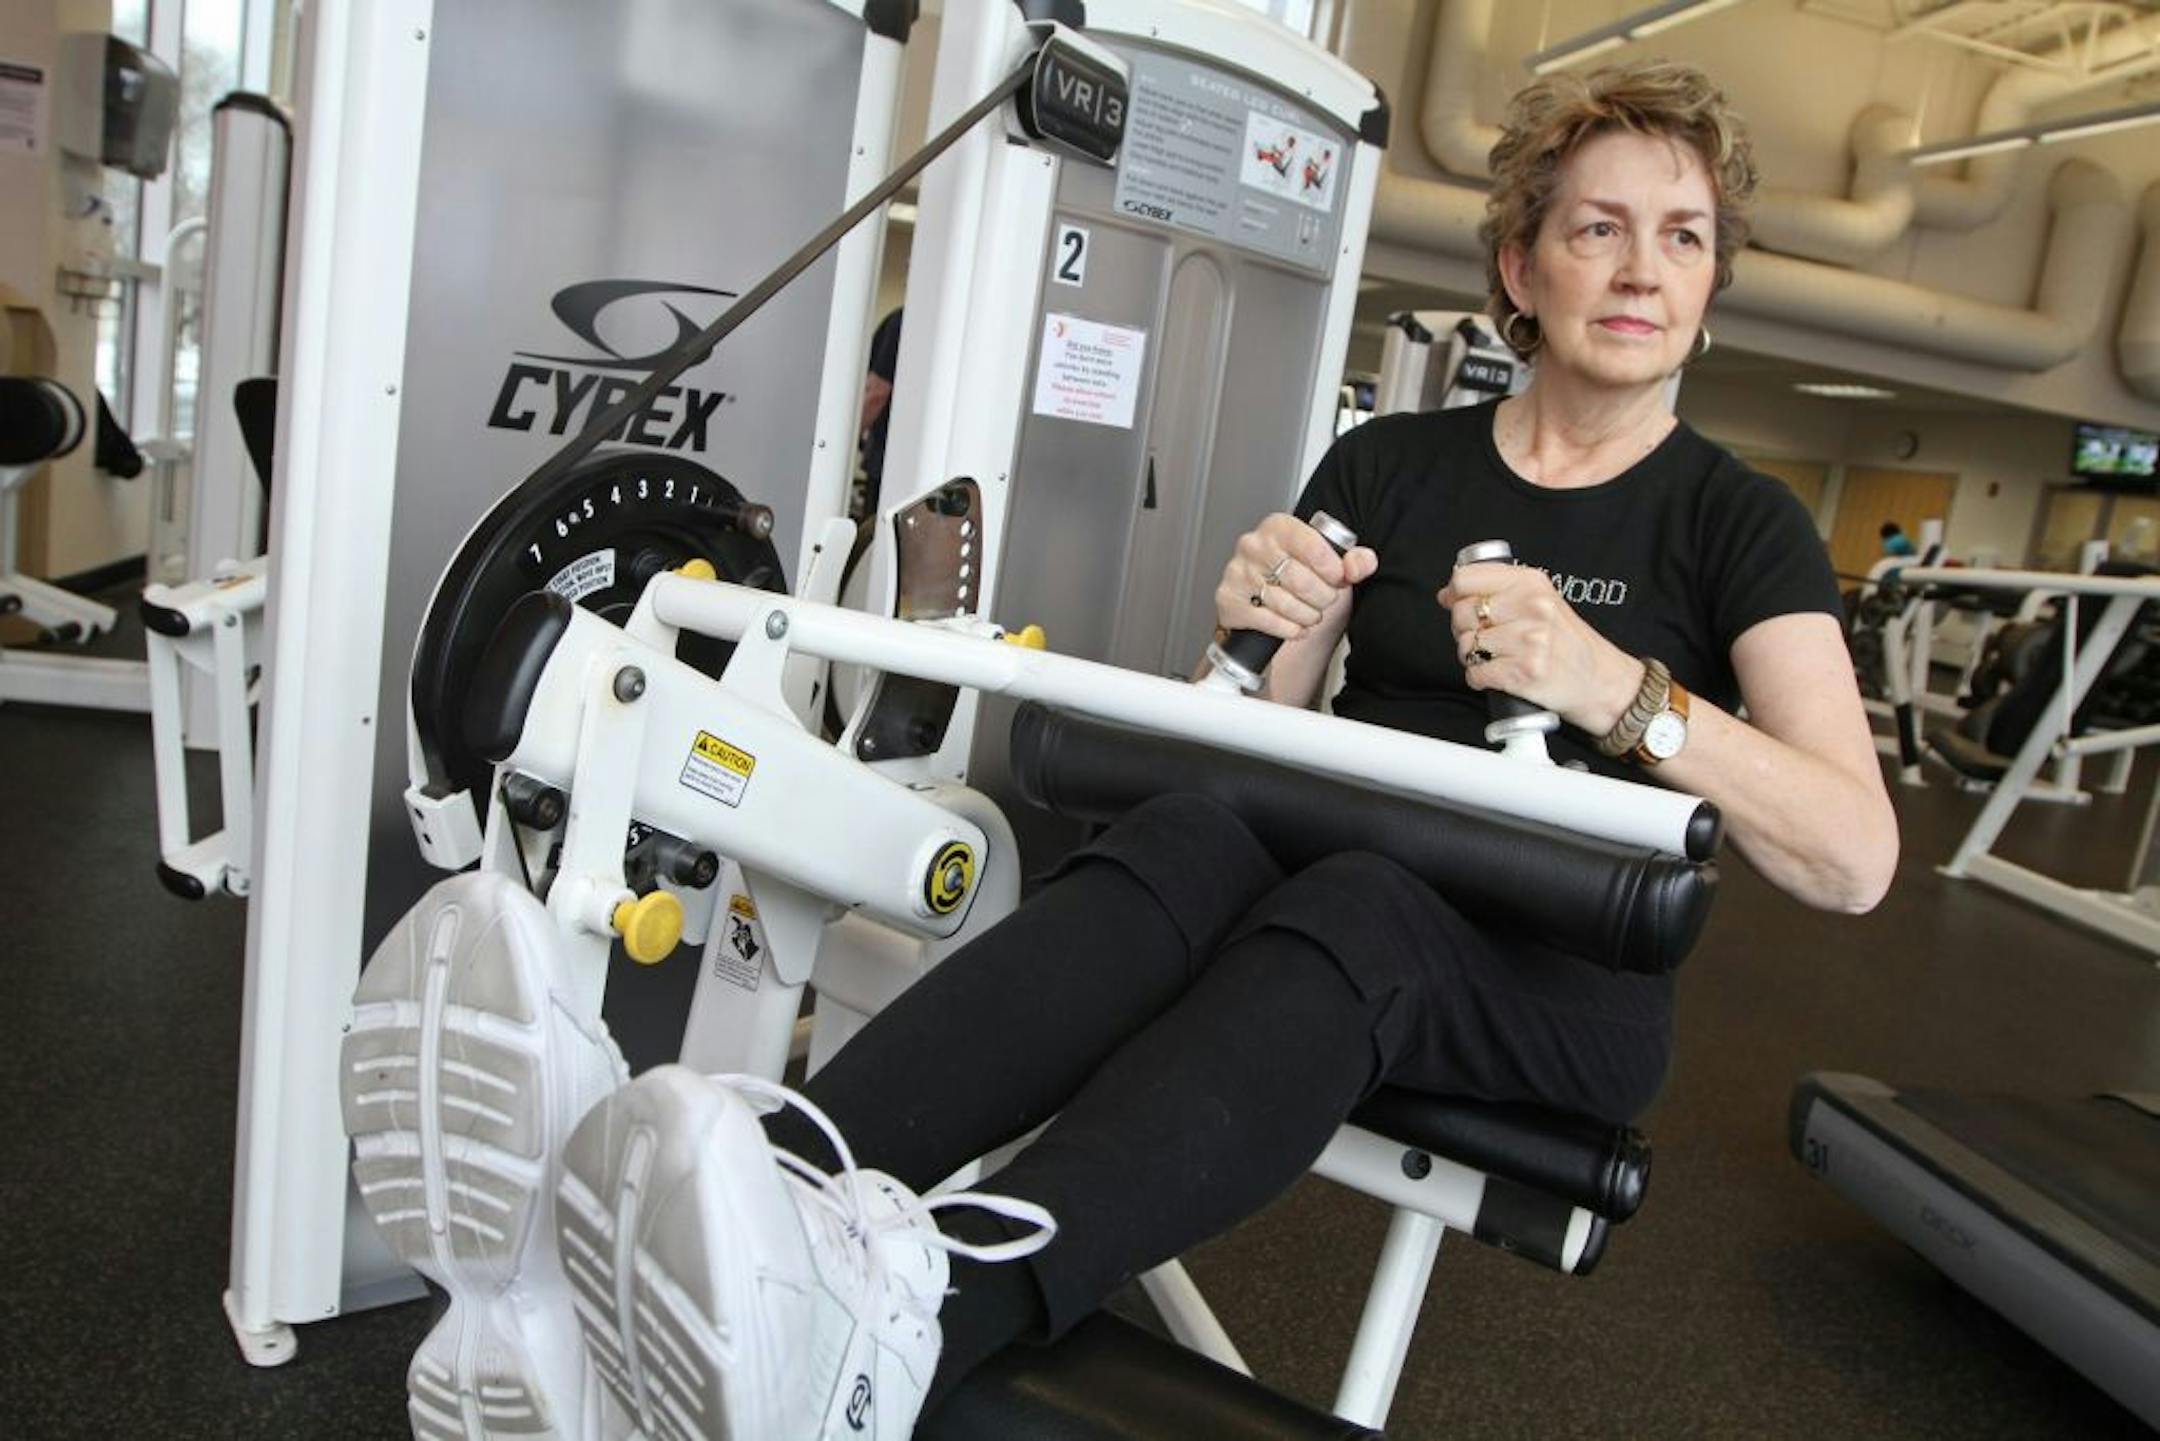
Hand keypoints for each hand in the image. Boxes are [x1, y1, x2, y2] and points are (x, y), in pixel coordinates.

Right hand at [1215, 513, 1378, 641]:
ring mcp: (1238, 572)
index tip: (1337, 578)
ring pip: (1286, 605)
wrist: (1260, 599)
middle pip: (1302, 581)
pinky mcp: (1229, 600)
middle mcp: (1254, 545)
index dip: (1333, 570)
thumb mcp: (1328, 563)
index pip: (1314, 547)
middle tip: (1324, 600)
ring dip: (1307, 616)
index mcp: (1279, 527)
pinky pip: (1270, 622)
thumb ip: (1354, 561)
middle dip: (1322, 598)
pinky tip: (1293, 625)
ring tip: (1308, 613)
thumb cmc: (1294, 575)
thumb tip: (1361, 563)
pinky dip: (1289, 629)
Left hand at [1438, 562, 1642, 733]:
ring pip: (1466, 645)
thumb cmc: (1568, 642)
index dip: (1455, 593)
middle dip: (1464, 629)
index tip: (1457, 602)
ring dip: (1473, 656)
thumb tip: (1447, 593)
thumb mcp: (1541, 601)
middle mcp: (1531, 608)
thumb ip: (1497, 591)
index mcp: (1531, 583)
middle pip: (1461, 613)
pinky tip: (1498, 673)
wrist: (1600, 680)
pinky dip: (1480, 678)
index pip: (1466, 578)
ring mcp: (1528, 640)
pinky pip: (1476, 673)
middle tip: (1486, 637)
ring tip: (1497, 656)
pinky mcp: (1523, 672)